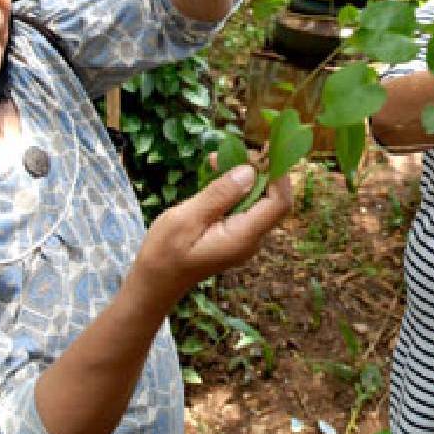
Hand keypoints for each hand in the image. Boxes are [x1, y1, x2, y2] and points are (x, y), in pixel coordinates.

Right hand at [129, 164, 292, 306]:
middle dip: (259, 170)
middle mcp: (252, 239)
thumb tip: (250, 171)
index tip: (263, 150)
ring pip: (259, 200)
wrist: (155, 283)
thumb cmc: (165, 253)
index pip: (279, 203)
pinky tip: (214, 175)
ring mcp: (245, 238)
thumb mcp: (186, 219)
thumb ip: (219, 195)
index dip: (278, 174)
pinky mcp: (236, 234)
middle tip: (233, 152)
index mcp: (243, 237)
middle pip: (273, 199)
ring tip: (216, 160)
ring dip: (244, 176)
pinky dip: (234, 188)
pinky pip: (245, 206)